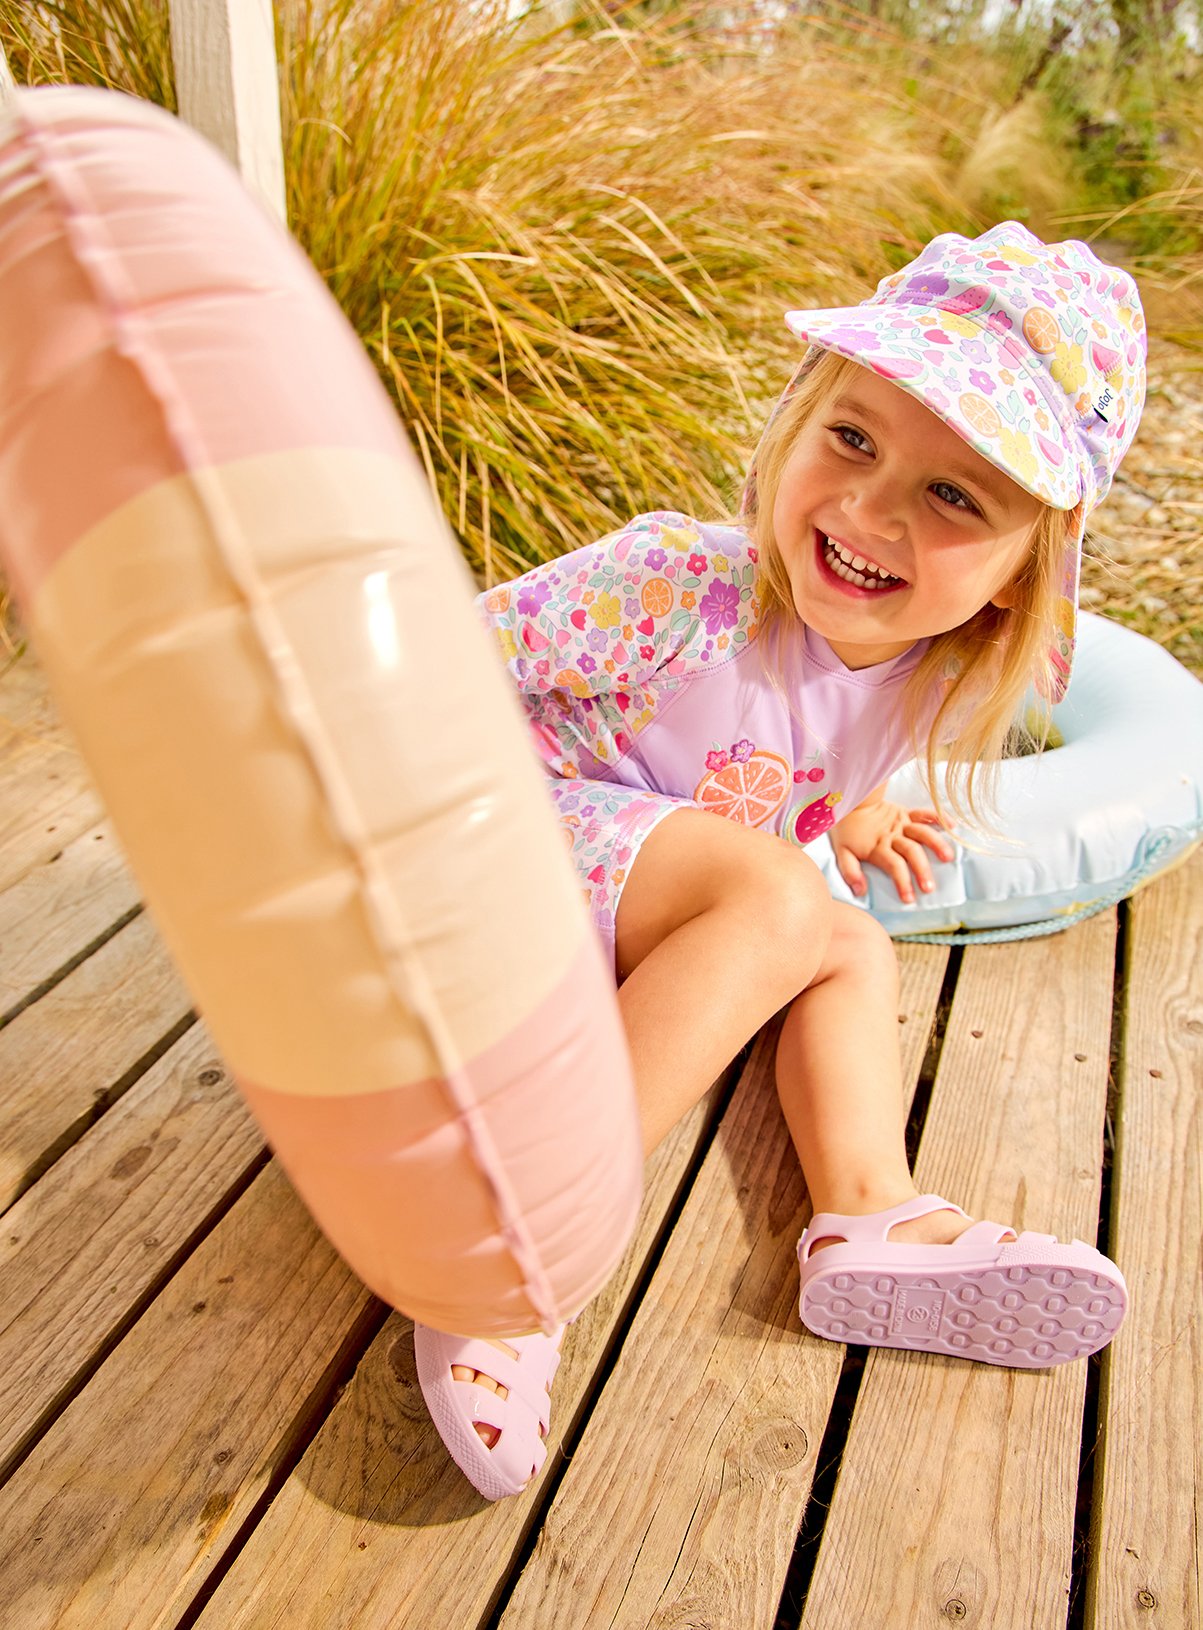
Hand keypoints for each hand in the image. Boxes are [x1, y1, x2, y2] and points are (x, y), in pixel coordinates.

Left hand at [829, 800, 954, 904]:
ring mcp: (901, 823)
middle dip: (922, 870)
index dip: (902, 883)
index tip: (909, 899)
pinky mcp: (906, 813)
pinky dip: (939, 817)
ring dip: (936, 844)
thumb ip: (850, 872)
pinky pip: (924, 813)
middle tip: (930, 888)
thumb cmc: (847, 830)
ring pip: (922, 833)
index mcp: (878, 847)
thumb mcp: (842, 852)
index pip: (894, 866)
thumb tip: (861, 891)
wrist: (850, 801)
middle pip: (912, 852)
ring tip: (948, 858)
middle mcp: (893, 836)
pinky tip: (952, 825)